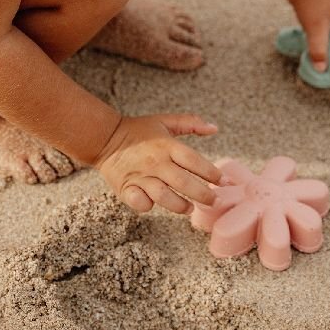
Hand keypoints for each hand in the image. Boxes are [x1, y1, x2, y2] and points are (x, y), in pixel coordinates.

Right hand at [94, 114, 224, 214]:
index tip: (224, 181)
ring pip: (164, 196)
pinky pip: (139, 202)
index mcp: (167, 145)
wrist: (106, 138)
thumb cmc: (139, 131)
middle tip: (214, 201)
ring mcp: (141, 176)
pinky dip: (148, 205)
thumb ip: (191, 123)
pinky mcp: (126, 188)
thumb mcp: (165, 121)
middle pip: (184, 182)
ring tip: (190, 208)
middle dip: (203, 195)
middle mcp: (156, 162)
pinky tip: (156, 205)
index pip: (194, 161)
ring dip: (180, 205)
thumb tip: (214, 128)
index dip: (212, 173)